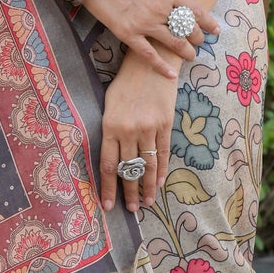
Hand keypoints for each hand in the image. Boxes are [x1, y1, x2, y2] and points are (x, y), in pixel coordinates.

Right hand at [81, 0, 218, 76]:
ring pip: (173, 43)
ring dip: (185, 52)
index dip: (208, 22)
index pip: (195, 11)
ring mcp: (145, 23)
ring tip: (190, 57)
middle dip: (197, 38)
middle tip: (200, 43)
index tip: (216, 30)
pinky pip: (148, 54)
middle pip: (187, 28)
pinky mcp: (128, 34)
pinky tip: (170, 75)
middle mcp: (160, 9)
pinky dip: (160, 66)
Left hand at [101, 52, 177, 212]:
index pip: (109, 165)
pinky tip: (159, 183)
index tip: (108, 205)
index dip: (108, 187)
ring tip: (147, 204)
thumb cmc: (125, 81)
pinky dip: (161, 170)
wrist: (151, 61)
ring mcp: (149, 128)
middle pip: (129, 170)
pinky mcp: (165, 124)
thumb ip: (109, 129)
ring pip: (147, 165)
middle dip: (129, 193)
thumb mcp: (109, 103)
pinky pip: (163, 153)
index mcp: (110, 126)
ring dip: (147, 187)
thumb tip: (111, 154)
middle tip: (131, 210)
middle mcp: (129, 131)